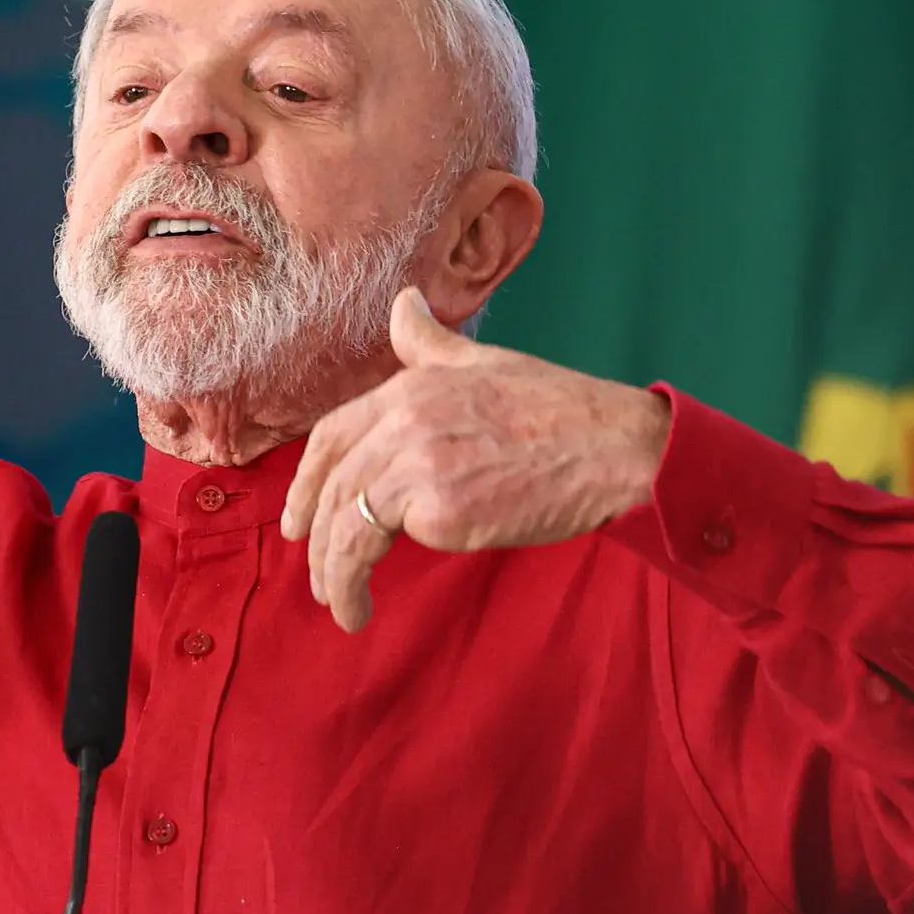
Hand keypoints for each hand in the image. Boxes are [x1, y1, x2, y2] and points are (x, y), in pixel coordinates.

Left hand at [280, 288, 669, 632]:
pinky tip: (359, 610)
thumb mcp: (485, 362)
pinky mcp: (440, 509)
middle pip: (331, 480)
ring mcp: (419, 463)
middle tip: (313, 569)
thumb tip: (402, 303)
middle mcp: (405, 419)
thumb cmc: (562, 411)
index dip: (307, 479)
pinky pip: (372, 547)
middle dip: (313, 530)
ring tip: (338, 603)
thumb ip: (431, 344)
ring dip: (331, 570)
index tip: (298, 517)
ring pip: (343, 520)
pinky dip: (353, 583)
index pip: (333, 433)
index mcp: (412, 385)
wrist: (615, 450)